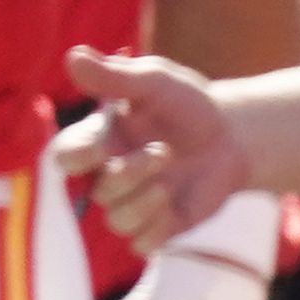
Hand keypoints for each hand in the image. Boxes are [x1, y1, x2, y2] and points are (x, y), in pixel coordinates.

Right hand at [54, 48, 245, 255]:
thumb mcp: (155, 82)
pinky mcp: (158, 227)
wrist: (233, 136)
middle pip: (97, 192)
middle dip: (128, 174)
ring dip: (143, 203)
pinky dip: (157, 228)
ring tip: (169, 182)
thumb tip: (73, 56)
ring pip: (117, 221)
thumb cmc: (187, 104)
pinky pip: (142, 244)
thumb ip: (114, 77)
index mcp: (100, 140)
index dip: (77, 156)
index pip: (66, 157)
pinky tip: (174, 203)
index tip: (102, 145)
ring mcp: (133, 203)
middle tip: (163, 152)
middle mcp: (109, 175)